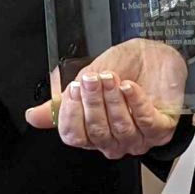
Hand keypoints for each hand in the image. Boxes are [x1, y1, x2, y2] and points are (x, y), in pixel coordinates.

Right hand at [24, 39, 186, 158]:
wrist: (153, 53)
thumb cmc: (124, 66)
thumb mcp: (87, 77)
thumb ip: (62, 99)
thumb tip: (33, 116)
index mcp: (92, 131)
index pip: (74, 136)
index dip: (71, 113)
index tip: (73, 89)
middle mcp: (114, 140)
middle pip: (97, 132)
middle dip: (93, 102)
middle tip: (92, 79)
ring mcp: (138, 137)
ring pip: (121, 128)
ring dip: (114, 100)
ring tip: (111, 78)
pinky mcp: (161, 130)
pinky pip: (146, 123)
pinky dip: (135, 102)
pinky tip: (129, 86)